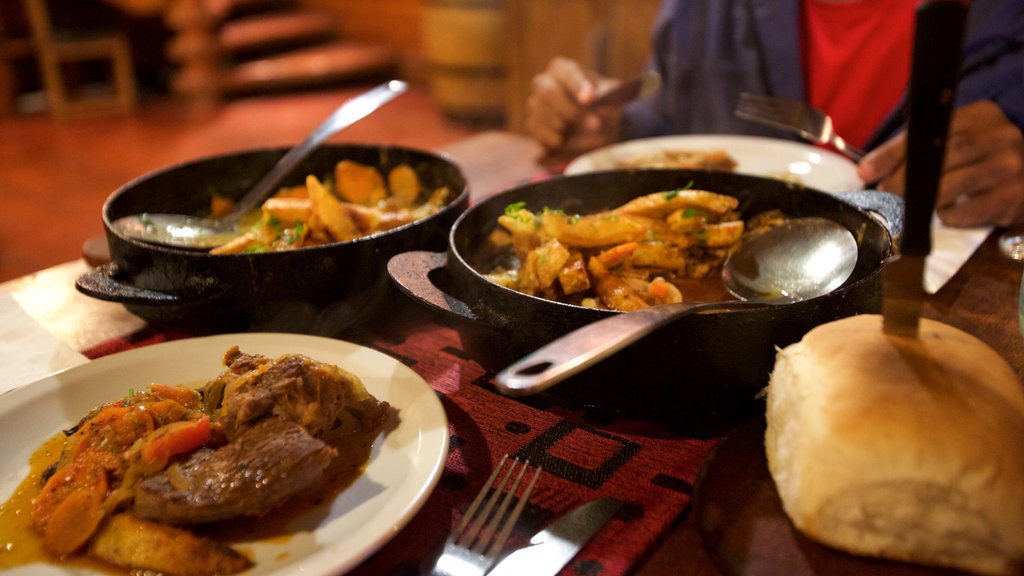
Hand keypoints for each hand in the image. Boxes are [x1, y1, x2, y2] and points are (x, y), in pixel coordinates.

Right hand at [525, 57, 622, 153]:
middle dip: (572, 111)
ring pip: (545, 115)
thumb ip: (606, 100)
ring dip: (568, 129)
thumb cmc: (601, 102)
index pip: (568, 73)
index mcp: (561, 68)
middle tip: (594, 125)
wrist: (593, 122)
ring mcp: (534, 103)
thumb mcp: (610, 95)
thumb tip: (599, 113)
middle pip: (549, 93)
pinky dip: (555, 139)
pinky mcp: (532, 124)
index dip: (579, 86)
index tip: (591, 99)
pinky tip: (569, 142)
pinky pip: (539, 132)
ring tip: (592, 139)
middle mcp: (543, 82)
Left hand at [857, 100, 1023, 226]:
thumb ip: (913, 150)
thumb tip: (867, 171)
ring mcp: (1011, 166)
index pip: (931, 131)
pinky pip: (969, 210)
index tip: (867, 171)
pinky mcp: (1014, 196)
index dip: (895, 152)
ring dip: (924, 199)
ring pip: (955, 184)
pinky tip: (943, 214)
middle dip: (905, 178)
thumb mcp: (954, 142)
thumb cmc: (979, 160)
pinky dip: (948, 215)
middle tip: (884, 192)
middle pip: (944, 156)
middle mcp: (1000, 136)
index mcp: (981, 115)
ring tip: (907, 205)